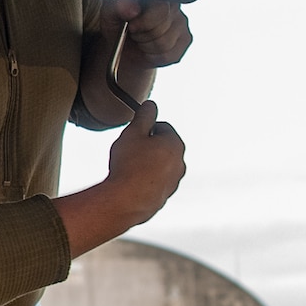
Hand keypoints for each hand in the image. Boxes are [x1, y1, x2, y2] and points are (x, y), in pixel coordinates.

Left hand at [105, 0, 191, 68]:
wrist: (125, 46)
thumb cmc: (118, 26)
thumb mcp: (109, 15)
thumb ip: (118, 7)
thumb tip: (134, 8)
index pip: (160, 10)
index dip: (143, 23)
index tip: (131, 28)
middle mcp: (173, 5)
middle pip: (161, 30)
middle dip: (142, 37)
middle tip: (135, 35)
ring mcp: (181, 23)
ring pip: (165, 44)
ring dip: (147, 47)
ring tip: (141, 41)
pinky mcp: (185, 40)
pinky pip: (170, 56)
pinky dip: (156, 57)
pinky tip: (150, 50)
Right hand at [106, 101, 185, 220]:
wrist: (125, 200)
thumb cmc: (129, 166)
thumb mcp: (133, 132)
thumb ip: (144, 116)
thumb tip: (151, 105)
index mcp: (175, 144)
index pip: (162, 127)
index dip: (145, 128)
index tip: (134, 134)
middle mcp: (180, 163)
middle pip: (162, 147)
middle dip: (147, 147)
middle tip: (129, 151)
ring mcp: (173, 182)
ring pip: (159, 166)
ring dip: (146, 164)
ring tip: (128, 169)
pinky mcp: (164, 196)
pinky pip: (154, 182)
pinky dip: (145, 180)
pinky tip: (131, 183)